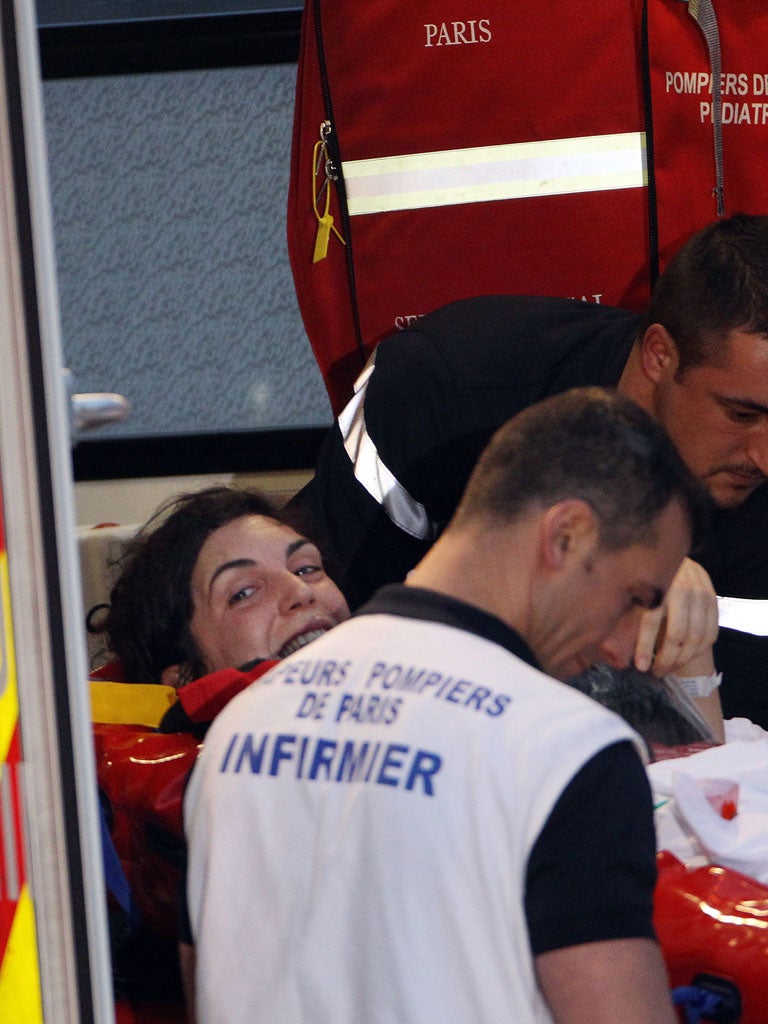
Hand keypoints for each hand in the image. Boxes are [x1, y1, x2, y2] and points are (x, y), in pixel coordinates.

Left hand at [633, 557, 717, 676]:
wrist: (673, 557)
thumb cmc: (645, 579)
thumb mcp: (632, 589)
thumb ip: (625, 610)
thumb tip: (606, 640)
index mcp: (655, 584)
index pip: (651, 621)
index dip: (645, 647)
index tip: (640, 668)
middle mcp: (681, 587)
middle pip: (677, 635)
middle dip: (666, 660)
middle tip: (656, 672)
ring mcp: (700, 593)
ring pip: (696, 638)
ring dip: (683, 660)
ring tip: (668, 668)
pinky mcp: (713, 599)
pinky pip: (711, 633)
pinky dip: (699, 650)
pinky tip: (686, 657)